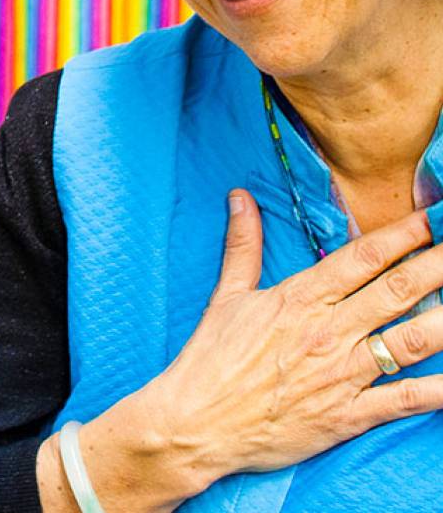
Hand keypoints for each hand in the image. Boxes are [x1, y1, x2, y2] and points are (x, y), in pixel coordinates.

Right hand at [124, 192, 442, 495]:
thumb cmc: (211, 359)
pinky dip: (438, 390)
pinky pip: (405, 401)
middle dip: (436, 267)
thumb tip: (241, 196)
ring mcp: (342, 374)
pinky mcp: (349, 415)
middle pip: (396, 292)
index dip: (401, 237)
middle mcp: (328, 331)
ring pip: (411, 342)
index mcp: (299, 299)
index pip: (361, 259)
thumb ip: (243, 245)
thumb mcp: (226, 296)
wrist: (199, 423)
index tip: (430, 219)